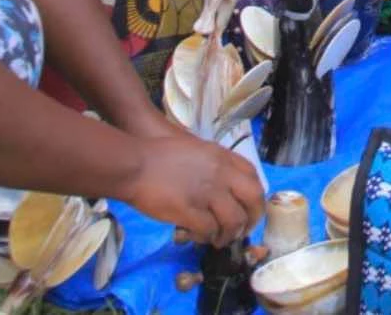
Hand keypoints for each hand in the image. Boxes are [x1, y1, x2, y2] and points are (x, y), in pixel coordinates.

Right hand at [118, 133, 263, 246]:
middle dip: (253, 218)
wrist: (135, 164)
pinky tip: (201, 238)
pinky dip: (208, 238)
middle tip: (244, 230)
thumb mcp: (195, 150)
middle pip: (253, 198)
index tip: (250, 207)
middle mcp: (221, 174)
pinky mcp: (191, 211)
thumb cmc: (159, 155)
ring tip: (220, 240)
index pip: (253, 176)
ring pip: (234, 220)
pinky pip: (210, 230)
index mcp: (222, 157)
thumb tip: (221, 184)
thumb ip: (213, 165)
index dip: (255, 195)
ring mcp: (207, 193)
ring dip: (230, 234)